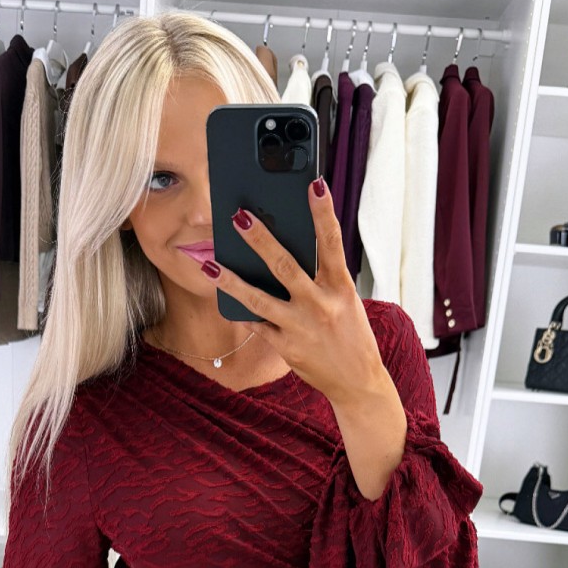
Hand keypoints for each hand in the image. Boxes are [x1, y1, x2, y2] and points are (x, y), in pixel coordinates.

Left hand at [203, 178, 387, 406]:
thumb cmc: (351, 334)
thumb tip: (287, 250)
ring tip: (209, 265)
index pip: (332, 243)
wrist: (357, 382)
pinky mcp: (287, 348)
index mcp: (341, 287)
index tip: (314, 184)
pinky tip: (225, 295)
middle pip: (284, 266)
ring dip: (231, 280)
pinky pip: (258, 324)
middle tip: (237, 216)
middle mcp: (321, 305)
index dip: (323, 213)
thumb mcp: (344, 301)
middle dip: (259, 239)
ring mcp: (301, 327)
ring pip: (259, 299)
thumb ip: (320, 278)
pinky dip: (242, 310)